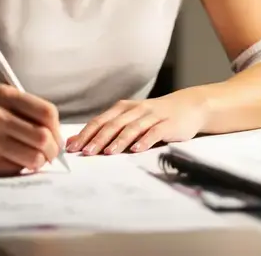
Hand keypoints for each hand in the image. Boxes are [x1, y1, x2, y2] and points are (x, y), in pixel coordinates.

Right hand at [0, 84, 62, 174]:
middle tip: (50, 154)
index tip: (55, 137)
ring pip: (34, 157)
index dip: (57, 129)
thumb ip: (29, 112)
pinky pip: (18, 170)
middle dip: (53, 150)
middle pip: (43, 137)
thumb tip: (59, 139)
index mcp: (4, 95)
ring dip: (39, 162)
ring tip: (33, 159)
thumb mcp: (1, 102)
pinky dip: (22, 169)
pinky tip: (13, 162)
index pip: (47, 112)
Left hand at [65, 90, 206, 155]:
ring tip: (108, 153)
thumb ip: (107, 129)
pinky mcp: (168, 124)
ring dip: (119, 141)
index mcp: (122, 109)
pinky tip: (136, 150)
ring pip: (132, 128)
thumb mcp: (130, 119)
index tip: (71, 148)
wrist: (189, 106)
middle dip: (98, 139)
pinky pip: (154, 132)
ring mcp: (152, 116)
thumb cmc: (154, 117)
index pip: (99, 121)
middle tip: (85, 153)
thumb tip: (77, 141)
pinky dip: (144, 141)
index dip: (85, 134)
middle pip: (113, 124)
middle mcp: (135, 110)